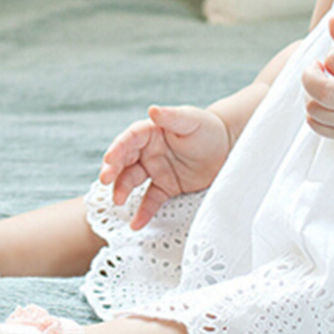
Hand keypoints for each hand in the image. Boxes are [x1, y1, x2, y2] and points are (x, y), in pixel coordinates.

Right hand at [98, 105, 231, 229]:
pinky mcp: (166, 187)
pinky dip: (143, 212)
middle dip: (113, 170)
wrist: (228, 148)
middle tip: (105, 180)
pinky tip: (136, 223)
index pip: (130, 138)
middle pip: (125, 160)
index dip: (118, 148)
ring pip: (132, 180)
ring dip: (122, 189)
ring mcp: (156, 170)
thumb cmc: (208, 128)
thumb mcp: (191, 120)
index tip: (109, 160)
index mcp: (152, 131)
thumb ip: (172, 116)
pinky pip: (151, 200)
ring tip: (118, 201)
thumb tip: (152, 110)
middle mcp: (149, 150)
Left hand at [301, 16, 333, 141]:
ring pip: (314, 110)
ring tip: (326, 84)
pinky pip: (317, 126)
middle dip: (310, 76)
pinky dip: (314, 112)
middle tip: (318, 69)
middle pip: (321, 91)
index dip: (333, 54)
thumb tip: (332, 19)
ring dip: (311, 93)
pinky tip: (326, 102)